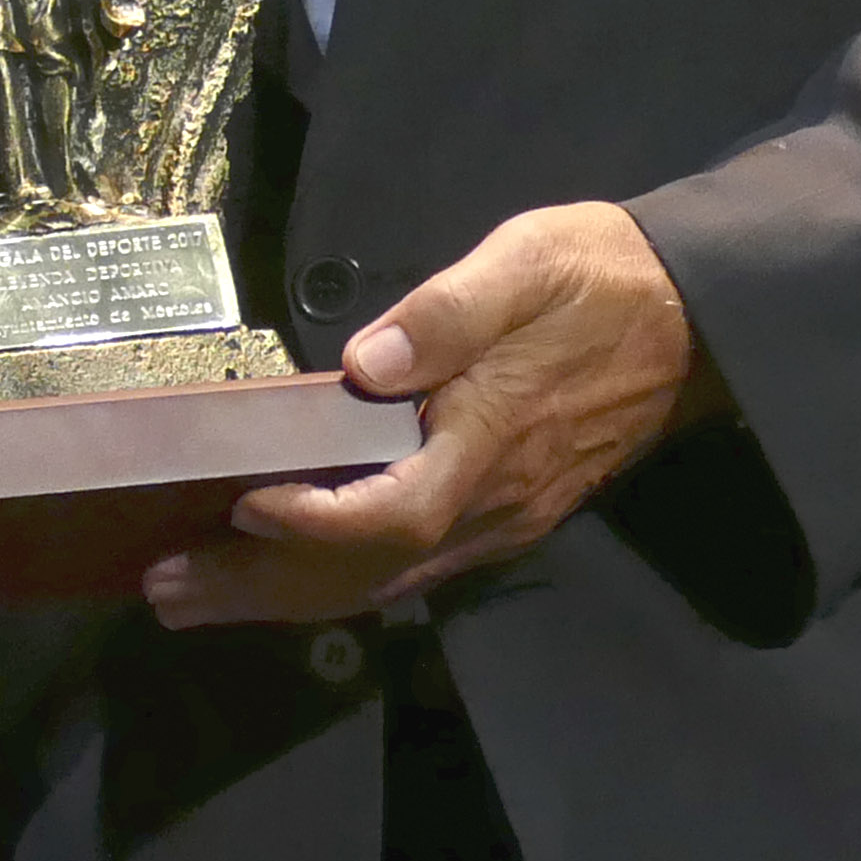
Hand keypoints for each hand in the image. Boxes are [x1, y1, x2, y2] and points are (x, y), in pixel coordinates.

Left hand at [146, 201, 730, 627]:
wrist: (698, 318)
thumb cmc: (602, 277)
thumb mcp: (526, 262)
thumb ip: (450, 312)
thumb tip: (368, 363)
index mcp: (490, 443)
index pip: (392, 512)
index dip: (314, 521)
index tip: (241, 507)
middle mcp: (491, 506)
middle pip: (365, 572)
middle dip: (261, 586)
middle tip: (163, 588)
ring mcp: (500, 521)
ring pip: (381, 583)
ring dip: (284, 595)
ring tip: (192, 597)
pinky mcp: (505, 517)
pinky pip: (408, 571)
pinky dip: (334, 580)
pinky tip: (284, 576)